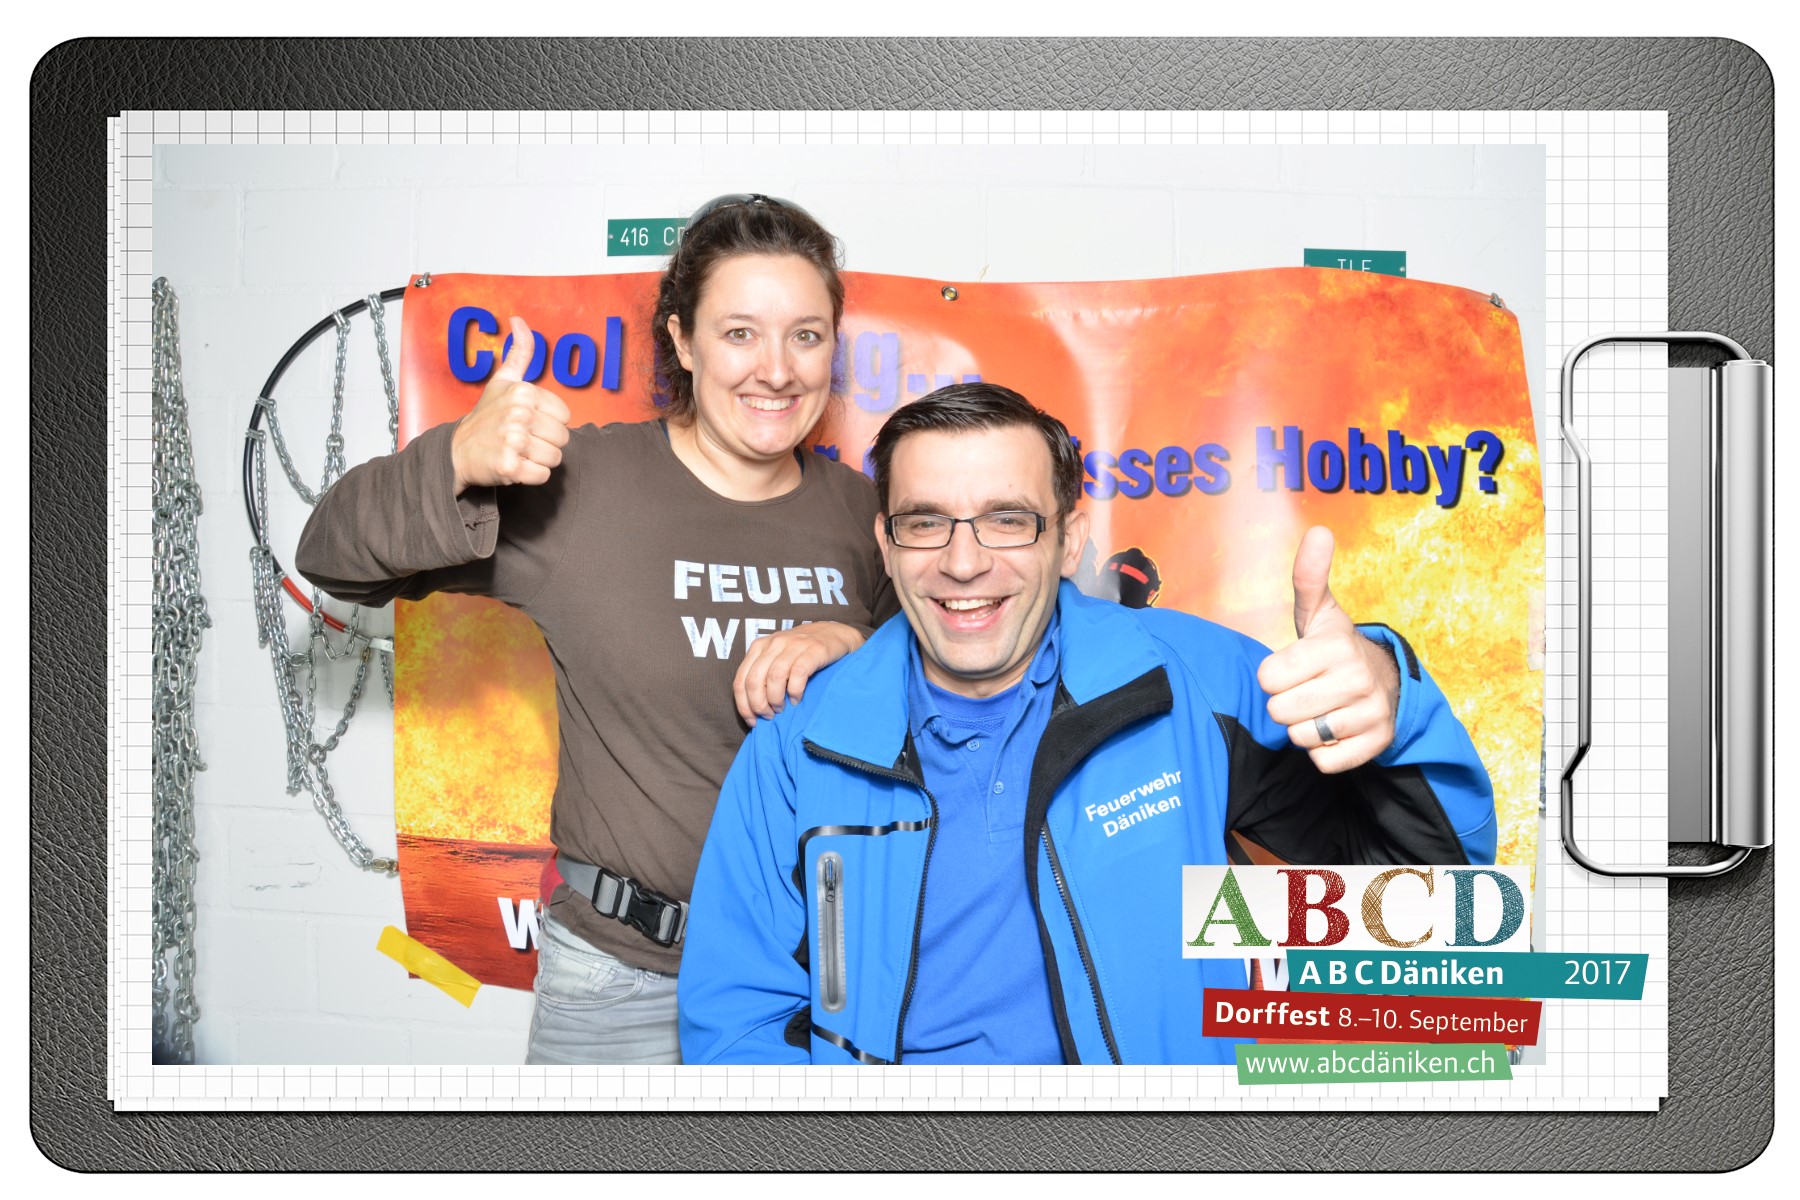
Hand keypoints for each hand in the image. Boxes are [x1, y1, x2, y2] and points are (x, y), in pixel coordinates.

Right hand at [450, 316, 572, 493]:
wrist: (456, 450)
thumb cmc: (484, 417)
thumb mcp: (502, 381)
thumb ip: (518, 353)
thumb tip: (519, 320)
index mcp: (523, 392)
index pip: (565, 416)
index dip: (550, 422)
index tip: (529, 422)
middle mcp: (519, 414)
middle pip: (563, 438)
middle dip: (546, 443)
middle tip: (522, 440)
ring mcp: (514, 441)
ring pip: (555, 458)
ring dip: (539, 460)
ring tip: (518, 452)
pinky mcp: (510, 466)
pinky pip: (542, 475)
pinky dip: (531, 475)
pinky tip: (515, 465)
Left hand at [733, 622, 866, 725]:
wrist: (833, 634)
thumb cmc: (801, 653)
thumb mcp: (776, 658)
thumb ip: (762, 675)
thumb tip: (751, 708)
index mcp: (759, 647)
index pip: (741, 680)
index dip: (743, 705)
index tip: (752, 721)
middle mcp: (773, 644)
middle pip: (754, 680)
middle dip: (758, 704)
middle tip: (768, 715)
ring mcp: (793, 645)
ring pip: (774, 677)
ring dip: (775, 699)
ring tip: (781, 708)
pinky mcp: (813, 650)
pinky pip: (798, 674)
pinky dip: (795, 691)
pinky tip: (796, 699)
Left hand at [1256, 527, 1400, 773]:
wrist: (1387, 684)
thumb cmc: (1336, 649)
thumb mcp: (1320, 614)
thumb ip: (1309, 577)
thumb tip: (1319, 530)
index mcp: (1335, 646)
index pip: (1268, 679)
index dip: (1273, 676)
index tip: (1293, 668)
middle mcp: (1357, 679)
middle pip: (1280, 712)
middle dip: (1286, 704)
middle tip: (1306, 690)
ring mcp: (1370, 714)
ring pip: (1301, 739)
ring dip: (1304, 729)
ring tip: (1321, 708)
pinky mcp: (1376, 745)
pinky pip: (1325, 763)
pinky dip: (1324, 752)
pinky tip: (1336, 731)